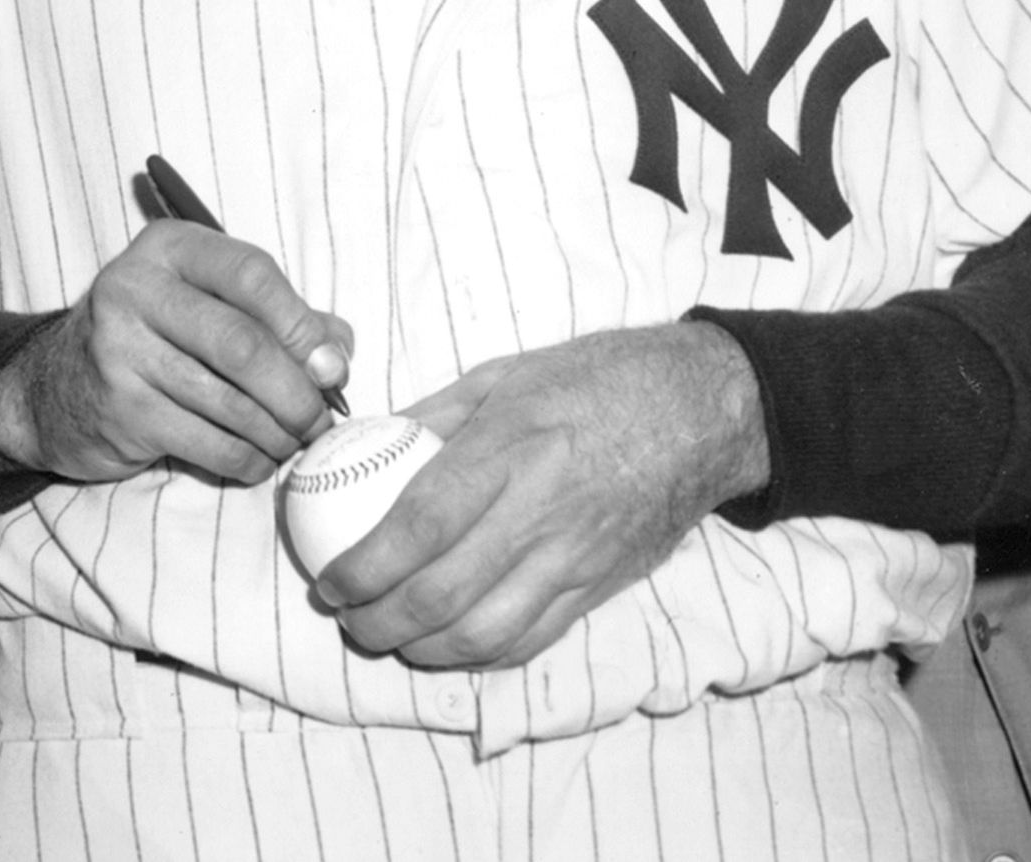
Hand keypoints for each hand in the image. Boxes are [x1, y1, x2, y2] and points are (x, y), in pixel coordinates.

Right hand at [0, 222, 348, 484]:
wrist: (54, 387)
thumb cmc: (155, 339)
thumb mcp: (210, 305)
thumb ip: (283, 319)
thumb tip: (336, 358)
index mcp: (169, 248)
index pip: (250, 273)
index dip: (301, 324)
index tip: (330, 366)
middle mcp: (135, 290)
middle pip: (242, 344)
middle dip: (297, 392)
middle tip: (319, 419)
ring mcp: (120, 351)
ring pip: (230, 403)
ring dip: (279, 434)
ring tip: (292, 440)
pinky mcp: (120, 410)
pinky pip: (209, 445)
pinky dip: (249, 461)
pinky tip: (257, 459)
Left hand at [319, 322, 767, 668]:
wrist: (702, 410)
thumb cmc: (596, 380)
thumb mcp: (504, 374)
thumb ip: (432, 416)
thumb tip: (364, 444)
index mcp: (510, 450)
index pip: (421, 526)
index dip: (366, 566)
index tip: (328, 581)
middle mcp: (541, 512)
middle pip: (444, 595)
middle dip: (381, 623)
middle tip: (347, 619)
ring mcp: (575, 558)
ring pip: (487, 634)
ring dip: (425, 650)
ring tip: (389, 638)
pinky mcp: (601, 587)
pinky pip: (533, 639)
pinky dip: (482, 656)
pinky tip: (449, 644)